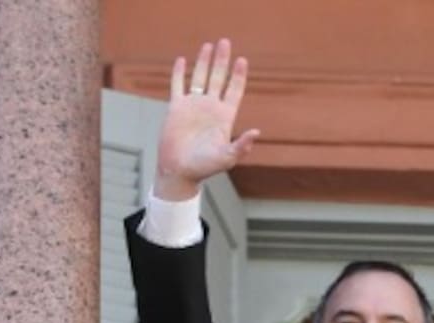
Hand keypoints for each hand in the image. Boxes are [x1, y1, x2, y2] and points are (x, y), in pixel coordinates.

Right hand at [154, 39, 259, 200]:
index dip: (238, 76)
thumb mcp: (227, 157)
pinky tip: (182, 60)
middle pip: (218, 78)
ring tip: (208, 45)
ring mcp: (193, 106)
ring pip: (199, 77)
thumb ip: (242, 145)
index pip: (234, 91)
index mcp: (225, 117)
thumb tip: (257, 132)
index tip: (242, 60)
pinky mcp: (176, 108)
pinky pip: (178, 86)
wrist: (180, 170)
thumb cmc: (205, 167)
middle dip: (222, 60)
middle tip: (225, 42)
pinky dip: (179, 73)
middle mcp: (210, 108)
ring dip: (204, 61)